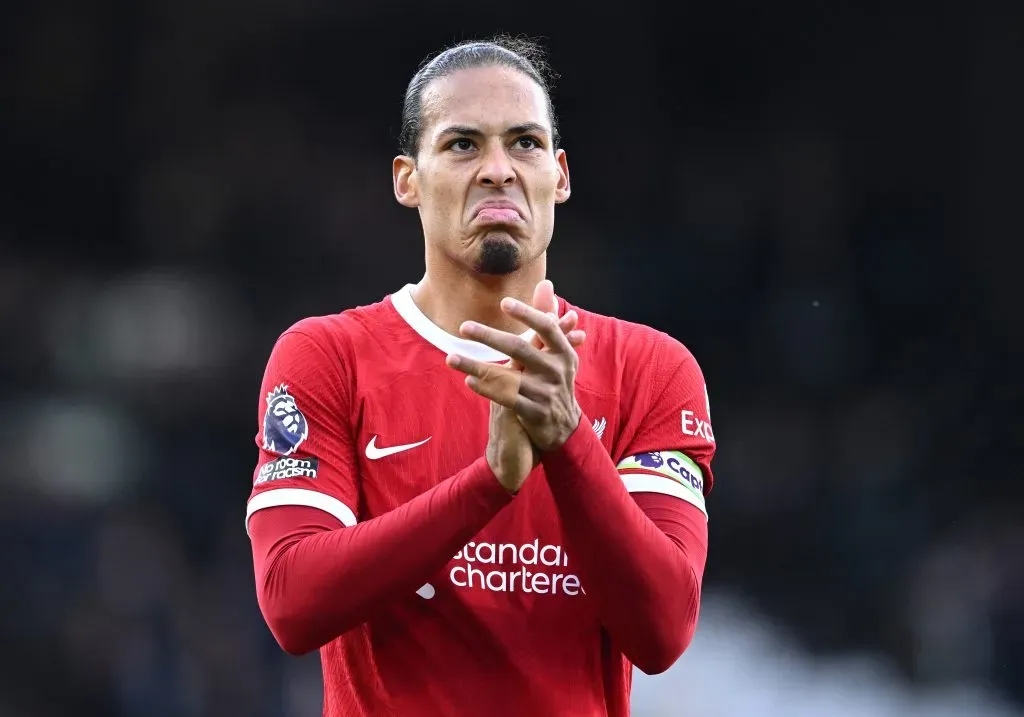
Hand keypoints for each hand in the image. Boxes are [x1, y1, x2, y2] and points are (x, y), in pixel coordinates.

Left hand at [447, 281, 582, 453]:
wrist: (564, 427)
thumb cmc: (554, 379)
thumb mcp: (557, 351)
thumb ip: (548, 318)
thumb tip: (545, 283)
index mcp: (564, 352)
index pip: (546, 328)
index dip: (527, 314)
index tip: (503, 303)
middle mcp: (557, 371)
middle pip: (520, 348)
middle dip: (489, 336)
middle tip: (464, 327)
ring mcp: (546, 393)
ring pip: (506, 376)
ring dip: (476, 366)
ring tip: (451, 357)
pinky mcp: (534, 413)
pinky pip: (506, 398)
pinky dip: (487, 389)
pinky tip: (469, 380)